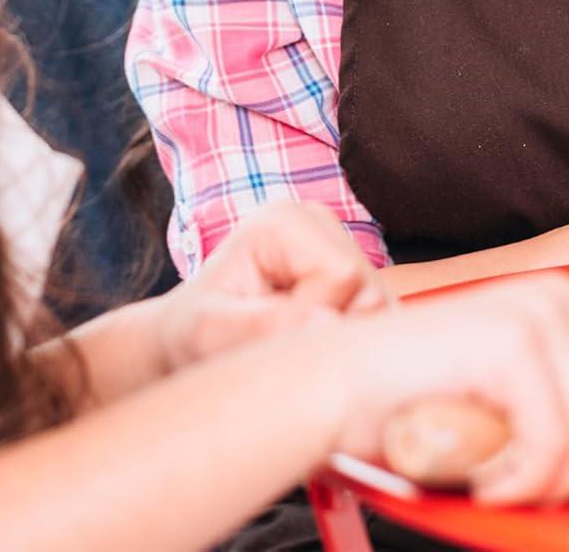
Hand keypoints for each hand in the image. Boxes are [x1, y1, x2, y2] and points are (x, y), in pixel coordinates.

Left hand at [154, 201, 388, 371]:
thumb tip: (326, 323)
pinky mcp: (354, 276)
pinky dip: (349, 345)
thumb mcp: (206, 334)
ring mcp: (341, 248)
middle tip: (282, 346)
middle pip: (370, 290)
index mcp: (286, 221)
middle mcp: (321, 224)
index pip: (343, 274)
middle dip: (333, 333)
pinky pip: (378, 320)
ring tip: (292, 346)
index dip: (317, 318)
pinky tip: (311, 345)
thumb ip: (259, 326)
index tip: (271, 336)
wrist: (187, 342)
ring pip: (381, 308)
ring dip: (342, 342)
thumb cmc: (190, 336)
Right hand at [332, 273, 568, 505]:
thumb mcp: (523, 397)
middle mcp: (566, 300)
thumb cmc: (421, 406)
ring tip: (500, 472)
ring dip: (552, 484)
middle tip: (533, 479)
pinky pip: (557, 448)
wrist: (335, 387)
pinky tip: (483, 473)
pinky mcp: (513, 345)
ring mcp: (541, 316)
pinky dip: (521, 484)